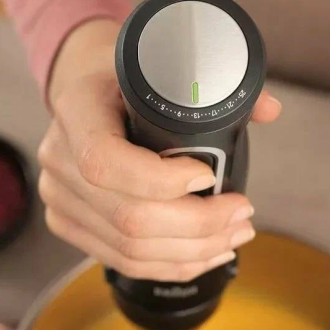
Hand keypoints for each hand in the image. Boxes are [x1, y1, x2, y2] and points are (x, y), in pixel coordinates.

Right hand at [38, 20, 281, 280]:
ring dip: (193, 250)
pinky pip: (121, 260)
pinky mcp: (71, 223)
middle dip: (199, 224)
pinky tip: (205, 255)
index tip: (209, 174)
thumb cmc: (127, 79)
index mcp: (77, 111)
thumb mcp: (160, 65)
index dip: (162, 179)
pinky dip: (170, 264)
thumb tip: (270, 108)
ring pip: (130, 248)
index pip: (106, 161)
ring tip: (233, 236)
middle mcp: (59, 158)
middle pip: (129, 217)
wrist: (90, 93)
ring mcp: (61, 197)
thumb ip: (214, 83)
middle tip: (242, 215)